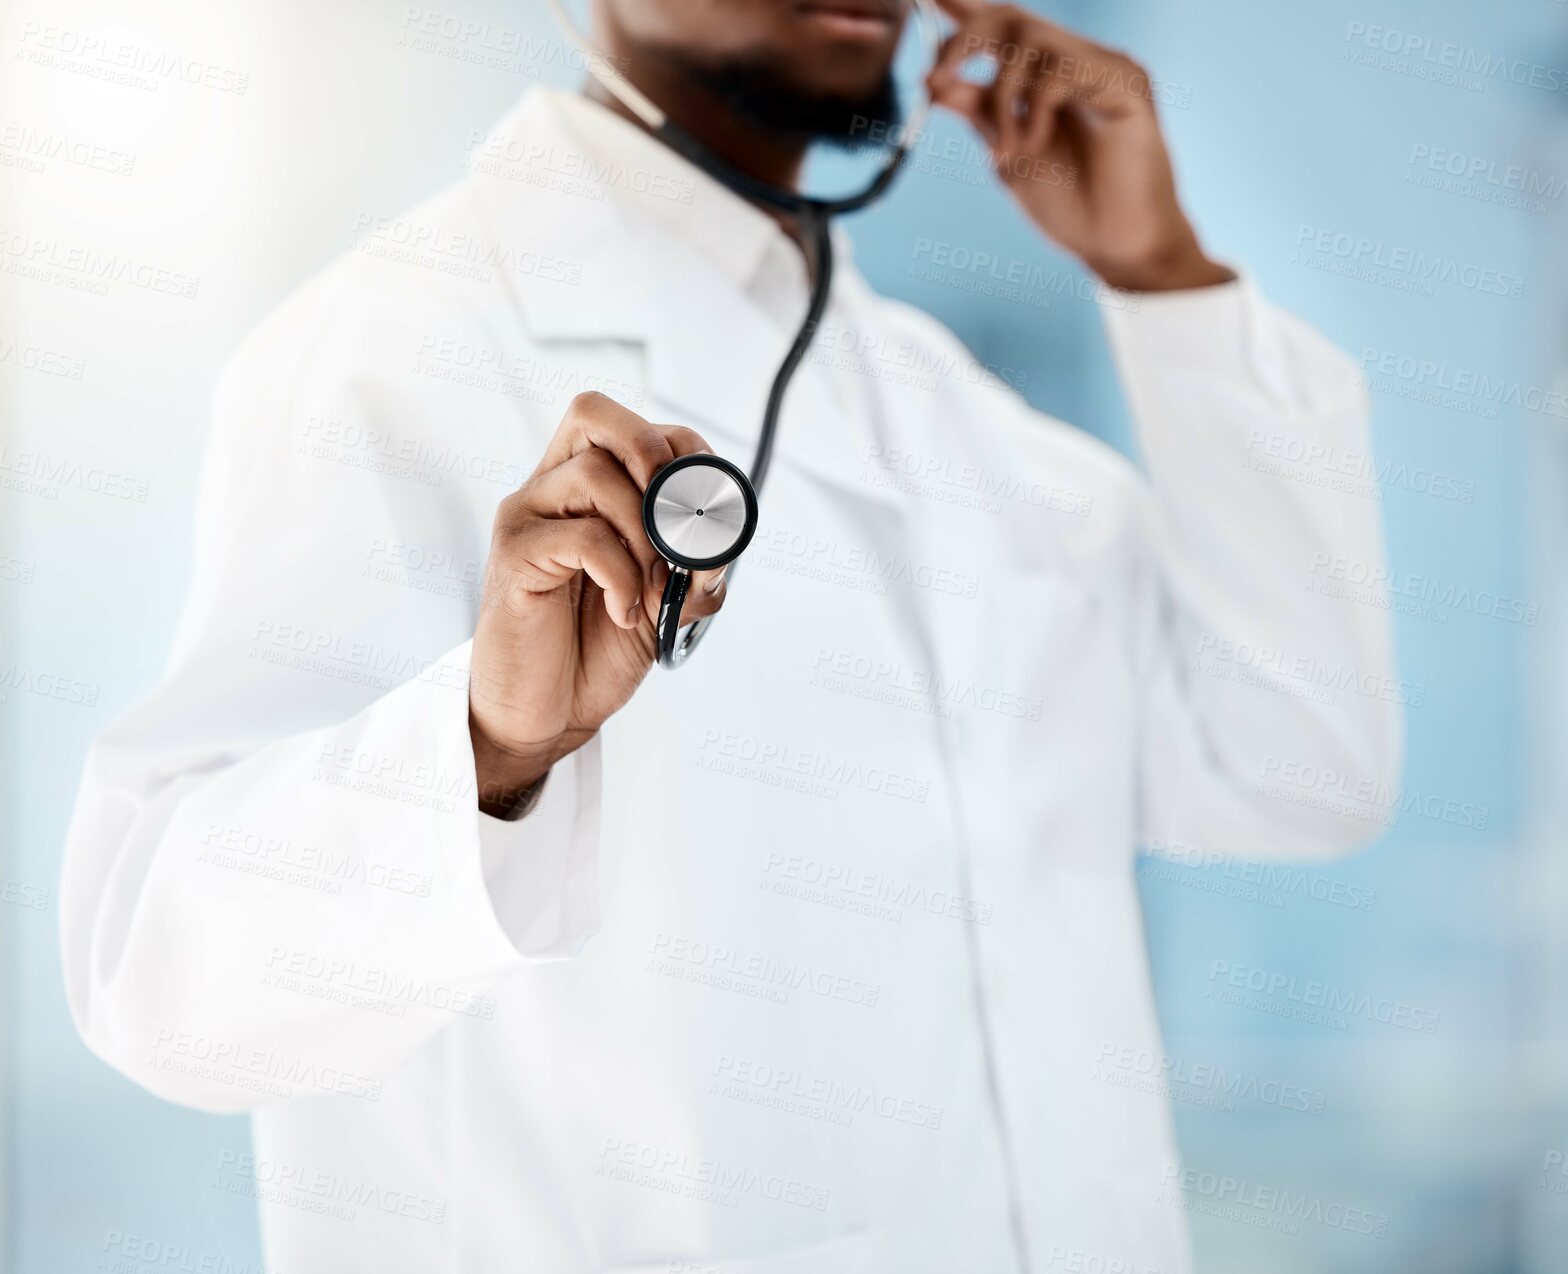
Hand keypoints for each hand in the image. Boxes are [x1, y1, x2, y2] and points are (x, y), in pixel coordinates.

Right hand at [468, 392, 727, 813]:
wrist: (545, 714)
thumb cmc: (593, 651)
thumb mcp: (663, 603)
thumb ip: (693, 569)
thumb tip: (721, 546)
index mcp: (586, 489)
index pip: (636, 426)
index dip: (686, 452)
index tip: (712, 510)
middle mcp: (550, 489)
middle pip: (592, 412)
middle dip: (653, 455)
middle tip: (678, 523)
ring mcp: (527, 517)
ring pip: (595, 475)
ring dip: (646, 536)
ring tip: (652, 593)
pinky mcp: (513, 555)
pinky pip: (583, 537)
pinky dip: (621, 574)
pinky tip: (623, 612)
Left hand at [926, 0, 1234, 292]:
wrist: (1117, 246)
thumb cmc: (1070, 205)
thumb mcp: (1008, 156)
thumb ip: (978, 115)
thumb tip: (933, 83)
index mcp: (1045, 79)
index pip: (998, 30)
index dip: (963, 10)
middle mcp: (1075, 62)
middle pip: (1009, 18)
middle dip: (963, 40)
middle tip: (934, 79)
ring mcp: (1102, 67)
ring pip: (1031, 39)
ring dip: (1001, 95)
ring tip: (1006, 149)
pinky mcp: (1127, 81)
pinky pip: (1062, 69)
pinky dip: (1034, 108)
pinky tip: (1035, 144)